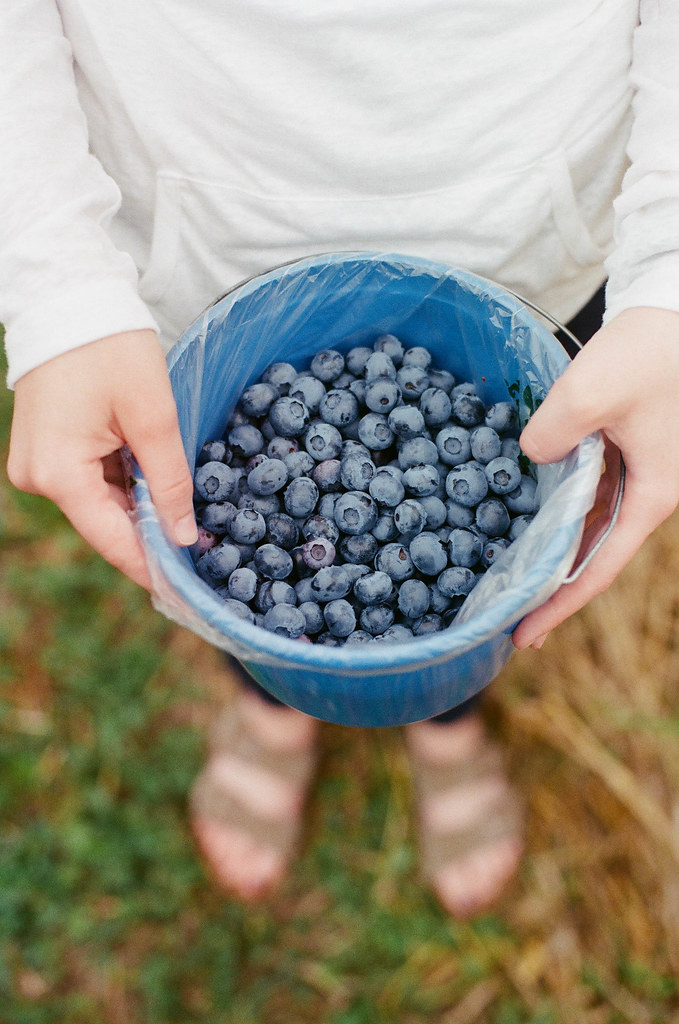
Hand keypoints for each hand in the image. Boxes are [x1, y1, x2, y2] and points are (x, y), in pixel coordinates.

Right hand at [7, 330, 196, 589]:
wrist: (69, 296)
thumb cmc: (111, 348)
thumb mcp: (153, 417)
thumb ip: (170, 483)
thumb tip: (185, 537)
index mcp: (59, 474)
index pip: (113, 541)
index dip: (153, 567)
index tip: (189, 591)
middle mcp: (38, 477)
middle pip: (106, 524)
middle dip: (152, 535)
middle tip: (202, 549)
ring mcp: (36, 463)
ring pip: (100, 503)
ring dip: (140, 507)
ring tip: (186, 512)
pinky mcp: (45, 449)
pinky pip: (90, 480)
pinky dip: (124, 483)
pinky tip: (155, 482)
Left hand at [513, 306, 678, 649]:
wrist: (677, 310)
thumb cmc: (651, 353)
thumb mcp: (591, 394)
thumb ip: (549, 436)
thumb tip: (531, 457)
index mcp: (654, 495)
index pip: (599, 568)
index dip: (560, 604)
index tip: (524, 636)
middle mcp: (651, 493)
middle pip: (595, 555)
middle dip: (553, 588)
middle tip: (509, 619)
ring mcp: (642, 472)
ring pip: (593, 526)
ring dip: (557, 551)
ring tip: (516, 577)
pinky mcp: (629, 449)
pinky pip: (593, 493)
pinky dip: (564, 511)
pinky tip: (534, 519)